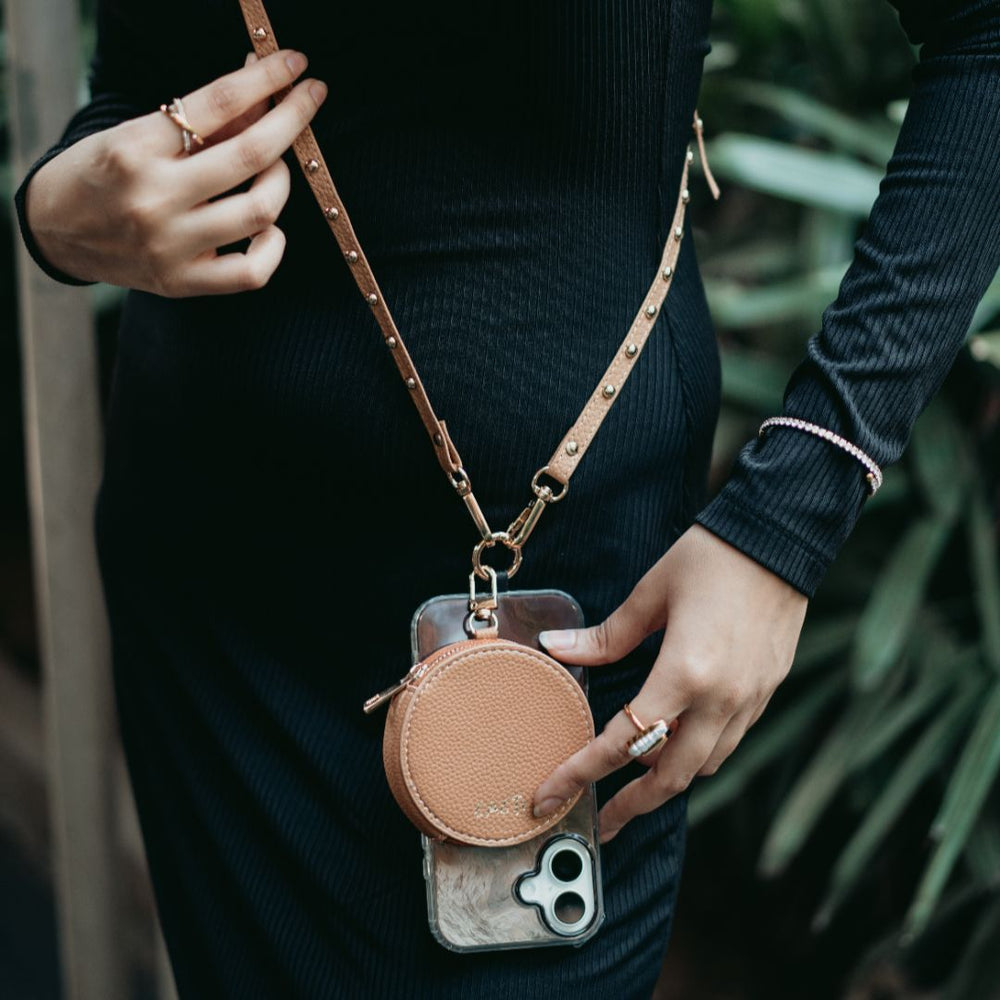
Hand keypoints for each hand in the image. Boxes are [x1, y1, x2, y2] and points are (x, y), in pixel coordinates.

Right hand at [24, 48, 326, 295]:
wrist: (57, 232)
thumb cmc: (104, 174)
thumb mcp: (138, 132)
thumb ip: (201, 120)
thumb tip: (266, 93)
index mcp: (134, 148)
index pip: (216, 103)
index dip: (265, 79)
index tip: (295, 65)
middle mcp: (152, 198)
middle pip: (249, 155)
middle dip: (291, 121)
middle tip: (309, 100)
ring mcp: (170, 245)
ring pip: (261, 211)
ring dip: (281, 180)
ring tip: (274, 170)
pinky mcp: (183, 282)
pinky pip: (253, 272)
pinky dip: (274, 245)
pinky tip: (268, 227)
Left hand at [533, 524, 807, 842]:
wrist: (782, 539)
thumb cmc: (713, 557)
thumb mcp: (650, 592)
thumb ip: (605, 636)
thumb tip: (556, 648)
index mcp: (685, 673)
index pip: (624, 742)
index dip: (581, 772)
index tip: (550, 793)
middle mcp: (722, 699)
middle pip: (672, 778)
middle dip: (632, 806)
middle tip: (600, 820)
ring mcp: (750, 700)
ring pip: (705, 766)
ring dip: (667, 780)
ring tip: (634, 781)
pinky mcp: (766, 692)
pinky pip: (728, 741)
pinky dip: (697, 753)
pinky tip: (676, 740)